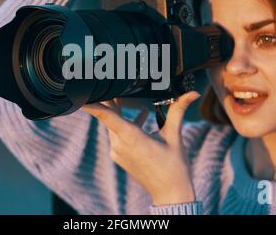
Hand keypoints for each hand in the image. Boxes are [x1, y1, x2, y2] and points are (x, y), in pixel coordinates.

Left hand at [82, 91, 200, 205]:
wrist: (170, 193)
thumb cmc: (174, 165)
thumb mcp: (175, 135)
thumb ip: (178, 110)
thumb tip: (192, 93)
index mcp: (132, 138)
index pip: (107, 117)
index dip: (94, 105)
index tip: (82, 94)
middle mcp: (120, 145)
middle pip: (109, 117)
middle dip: (110, 100)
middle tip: (107, 82)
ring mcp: (118, 152)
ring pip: (113, 125)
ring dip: (120, 111)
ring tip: (124, 94)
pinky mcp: (119, 156)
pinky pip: (117, 135)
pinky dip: (126, 124)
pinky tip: (142, 116)